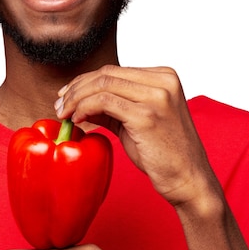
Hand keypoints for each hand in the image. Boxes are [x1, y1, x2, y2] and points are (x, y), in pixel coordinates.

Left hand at [55, 65, 216, 205]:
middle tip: (60, 106)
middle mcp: (163, 81)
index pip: (114, 70)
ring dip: (76, 99)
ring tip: (64, 115)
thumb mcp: (136, 120)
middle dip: (76, 89)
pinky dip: (85, 108)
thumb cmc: (164, 153)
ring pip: (103, 85)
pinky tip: (78, 121)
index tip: (65, 96)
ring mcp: (157, 96)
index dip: (84, 81)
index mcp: (164, 76)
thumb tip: (78, 99)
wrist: (188, 179)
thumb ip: (112, 105)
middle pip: (106, 74)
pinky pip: (104, 102)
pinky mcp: (146, 115)